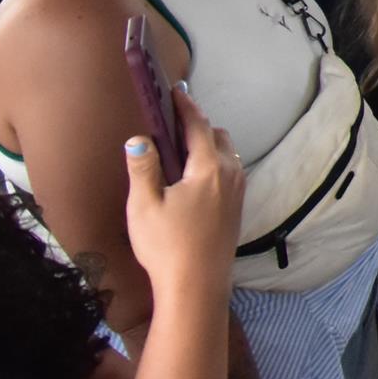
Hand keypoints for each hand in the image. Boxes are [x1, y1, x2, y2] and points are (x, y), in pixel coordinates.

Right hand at [122, 85, 243, 300]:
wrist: (196, 287)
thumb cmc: (166, 246)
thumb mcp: (144, 205)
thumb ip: (143, 167)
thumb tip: (140, 138)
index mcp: (209, 168)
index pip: (198, 126)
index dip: (185, 106)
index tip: (176, 91)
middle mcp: (230, 175)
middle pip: (217, 137)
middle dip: (197, 125)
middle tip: (172, 122)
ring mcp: (237, 193)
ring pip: (226, 155)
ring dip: (207, 145)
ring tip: (180, 150)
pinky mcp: (236, 209)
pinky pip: (229, 173)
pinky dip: (214, 163)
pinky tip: (193, 178)